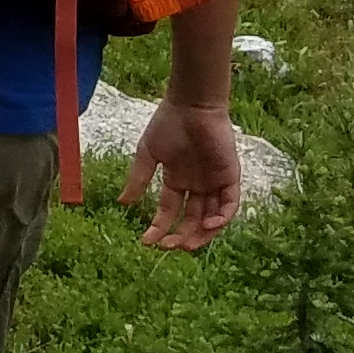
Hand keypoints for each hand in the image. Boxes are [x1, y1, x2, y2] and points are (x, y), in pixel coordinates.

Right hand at [127, 98, 248, 251]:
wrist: (191, 106)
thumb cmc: (168, 124)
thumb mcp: (148, 154)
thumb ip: (138, 179)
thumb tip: (123, 203)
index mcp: (177, 180)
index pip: (169, 212)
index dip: (159, 227)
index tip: (146, 242)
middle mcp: (197, 186)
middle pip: (192, 220)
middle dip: (181, 236)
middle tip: (169, 247)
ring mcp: (214, 182)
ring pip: (212, 217)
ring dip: (202, 234)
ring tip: (187, 244)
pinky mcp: (230, 177)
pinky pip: (230, 204)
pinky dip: (222, 218)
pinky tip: (208, 225)